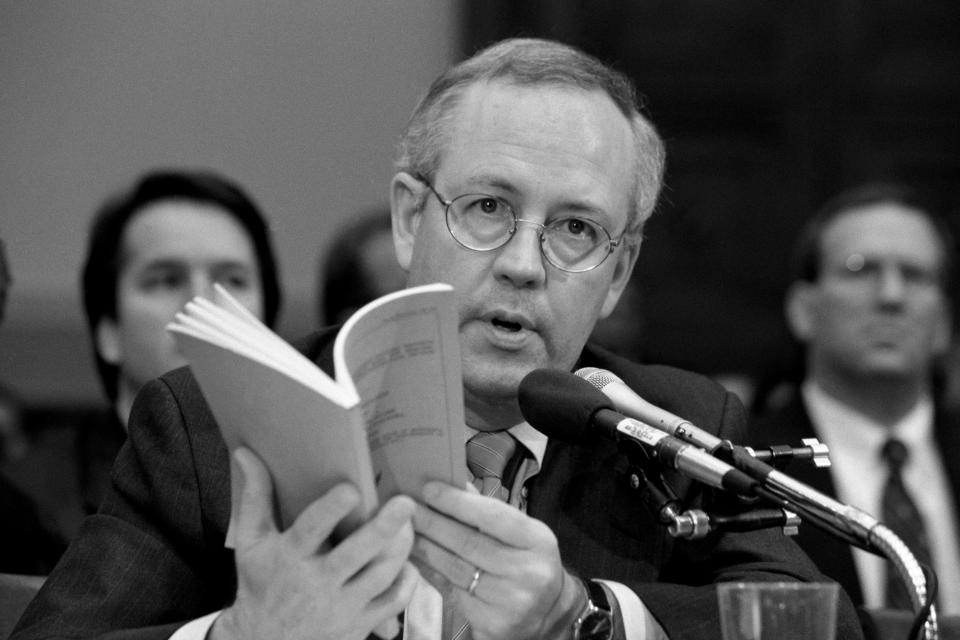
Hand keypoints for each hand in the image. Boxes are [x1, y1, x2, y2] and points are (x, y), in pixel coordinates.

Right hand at [210, 447, 419, 639]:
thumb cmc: (261, 582)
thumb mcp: (252, 541)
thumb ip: (255, 495)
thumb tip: (246, 452)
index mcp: (289, 557)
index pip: (312, 530)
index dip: (332, 508)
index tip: (351, 488)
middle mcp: (316, 583)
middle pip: (356, 554)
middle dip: (384, 527)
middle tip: (405, 503)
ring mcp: (340, 607)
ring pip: (380, 576)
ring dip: (400, 549)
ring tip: (409, 525)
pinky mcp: (357, 625)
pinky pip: (392, 603)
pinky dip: (406, 582)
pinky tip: (407, 563)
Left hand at [411, 482, 581, 639]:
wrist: (548, 612)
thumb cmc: (527, 563)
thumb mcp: (520, 533)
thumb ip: (488, 512)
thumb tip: (452, 485)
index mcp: (538, 541)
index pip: (492, 516)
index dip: (457, 502)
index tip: (428, 489)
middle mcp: (529, 572)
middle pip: (469, 542)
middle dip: (432, 523)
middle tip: (407, 509)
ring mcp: (511, 601)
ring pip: (455, 568)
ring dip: (425, 548)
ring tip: (406, 532)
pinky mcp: (493, 624)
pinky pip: (452, 593)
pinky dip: (432, 573)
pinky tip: (418, 560)